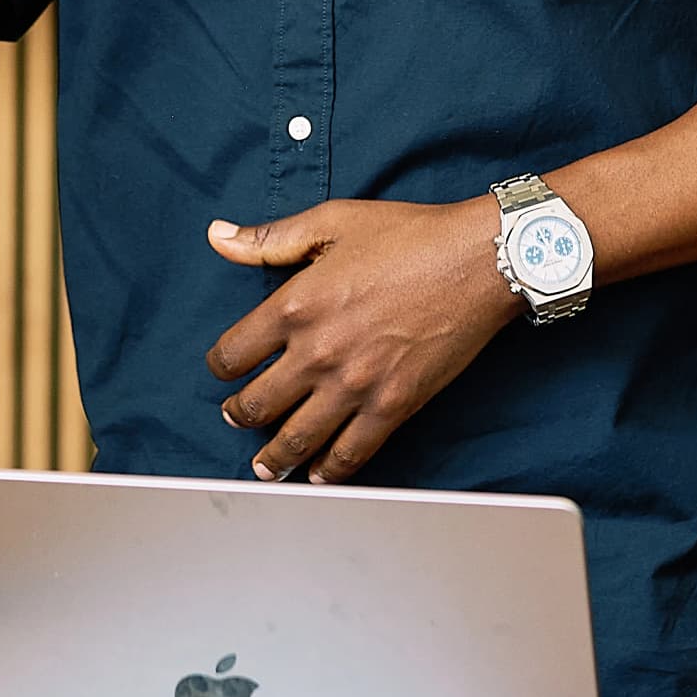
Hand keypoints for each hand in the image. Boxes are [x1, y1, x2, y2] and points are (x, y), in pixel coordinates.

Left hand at [206, 196, 513, 482]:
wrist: (477, 260)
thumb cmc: (409, 236)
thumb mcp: (332, 222)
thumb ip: (271, 239)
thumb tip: (219, 236)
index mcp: (295, 305)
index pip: (233, 352)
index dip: (221, 364)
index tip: (225, 368)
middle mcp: (317, 352)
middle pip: (258, 403)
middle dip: (239, 414)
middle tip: (237, 418)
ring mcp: (355, 385)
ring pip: (297, 437)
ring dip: (274, 456)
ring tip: (265, 465)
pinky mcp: (392, 406)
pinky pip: (351, 453)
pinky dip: (329, 471)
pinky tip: (319, 475)